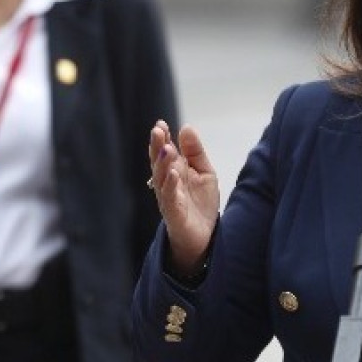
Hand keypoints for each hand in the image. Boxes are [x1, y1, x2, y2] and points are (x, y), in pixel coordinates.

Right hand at [148, 121, 219, 274]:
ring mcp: (169, 198)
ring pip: (162, 179)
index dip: (162, 139)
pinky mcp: (174, 214)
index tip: (161, 124)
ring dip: (163, 164)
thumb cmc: (201, 204)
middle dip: (157, 147)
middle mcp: (167, 184)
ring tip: (166, 148)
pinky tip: (173, 174)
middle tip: (157, 131)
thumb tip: (186, 128)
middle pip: (159, 163)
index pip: (165, 152)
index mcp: (174, 171)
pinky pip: (170, 198)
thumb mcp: (204, 172)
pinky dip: (171, 186)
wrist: (205, 237)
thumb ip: (195, 152)